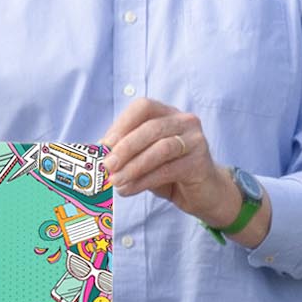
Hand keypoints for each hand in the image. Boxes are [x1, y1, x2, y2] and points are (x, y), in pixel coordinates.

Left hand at [96, 97, 234, 225]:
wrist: (204, 194)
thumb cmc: (170, 173)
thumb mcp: (144, 159)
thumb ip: (126, 153)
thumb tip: (98, 153)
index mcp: (168, 113)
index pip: (143, 107)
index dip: (122, 124)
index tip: (104, 145)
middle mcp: (185, 121)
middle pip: (151, 127)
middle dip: (126, 147)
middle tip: (107, 166)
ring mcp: (196, 140)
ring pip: (161, 148)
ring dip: (134, 166)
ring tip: (116, 182)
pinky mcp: (200, 162)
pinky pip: (168, 170)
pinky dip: (144, 180)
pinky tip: (129, 189)